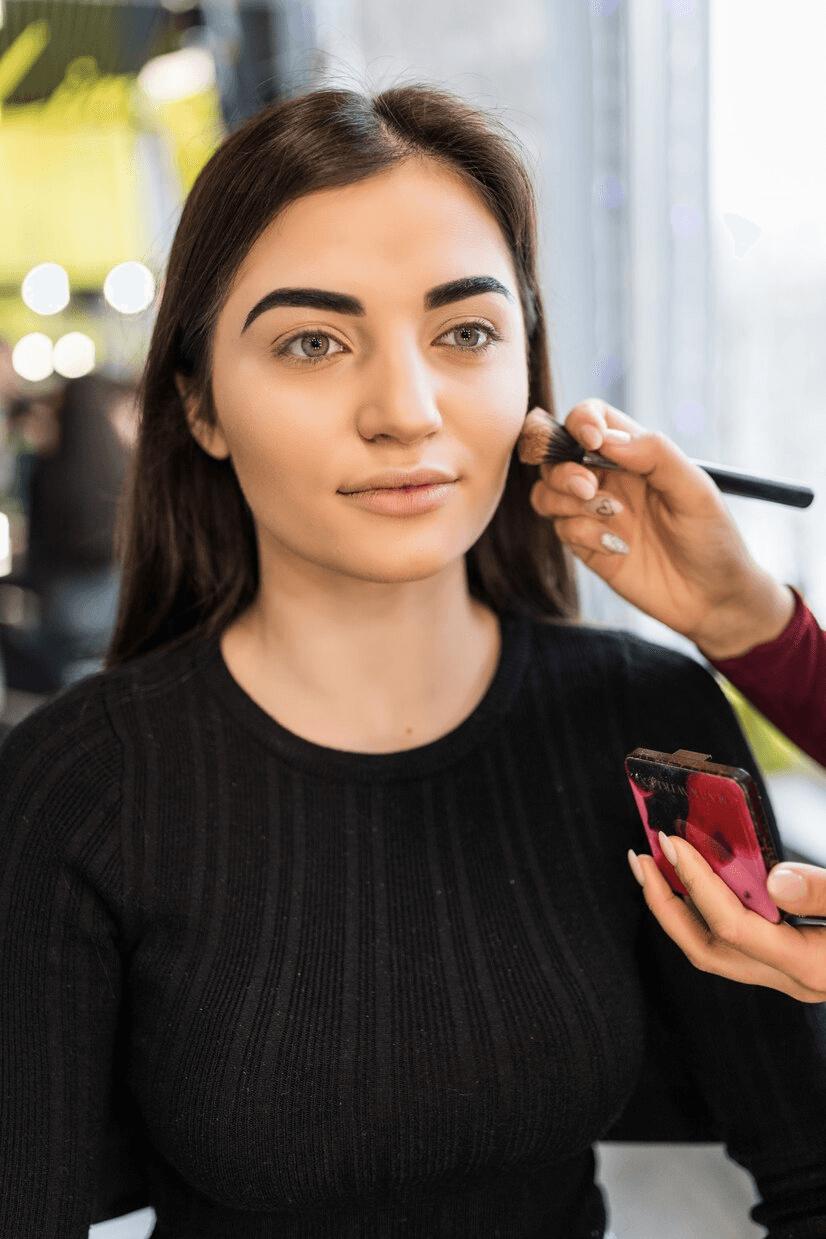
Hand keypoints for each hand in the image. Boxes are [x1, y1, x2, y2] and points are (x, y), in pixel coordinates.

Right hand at [522, 399, 794, 659]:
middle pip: (555, 455)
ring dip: (566, 500)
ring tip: (610, 515)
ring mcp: (595, 513)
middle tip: (590, 488)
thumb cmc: (712, 537)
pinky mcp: (587, 546)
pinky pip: (562, 529)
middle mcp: (609, 479)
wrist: (713, 597)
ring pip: (546, 491)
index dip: (580, 421)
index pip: (591, 418)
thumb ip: (654, 454)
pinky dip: (584, 534)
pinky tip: (619, 547)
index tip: (592, 441)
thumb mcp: (694, 489)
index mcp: (635, 454)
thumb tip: (604, 437)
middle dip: (563, 468)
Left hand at [628, 839, 825, 1001]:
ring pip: (711, 951)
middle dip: (663, 904)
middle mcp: (789, 980)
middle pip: (703, 950)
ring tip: (655, 866)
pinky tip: (694, 883)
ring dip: (676, 909)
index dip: (695, 882)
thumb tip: (773, 881)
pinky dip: (701, 913)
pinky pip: (727, 945)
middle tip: (640, 859)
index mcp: (808, 965)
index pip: (731, 926)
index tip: (671, 843)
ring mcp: (784, 978)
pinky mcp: (783, 967)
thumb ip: (824, 894)